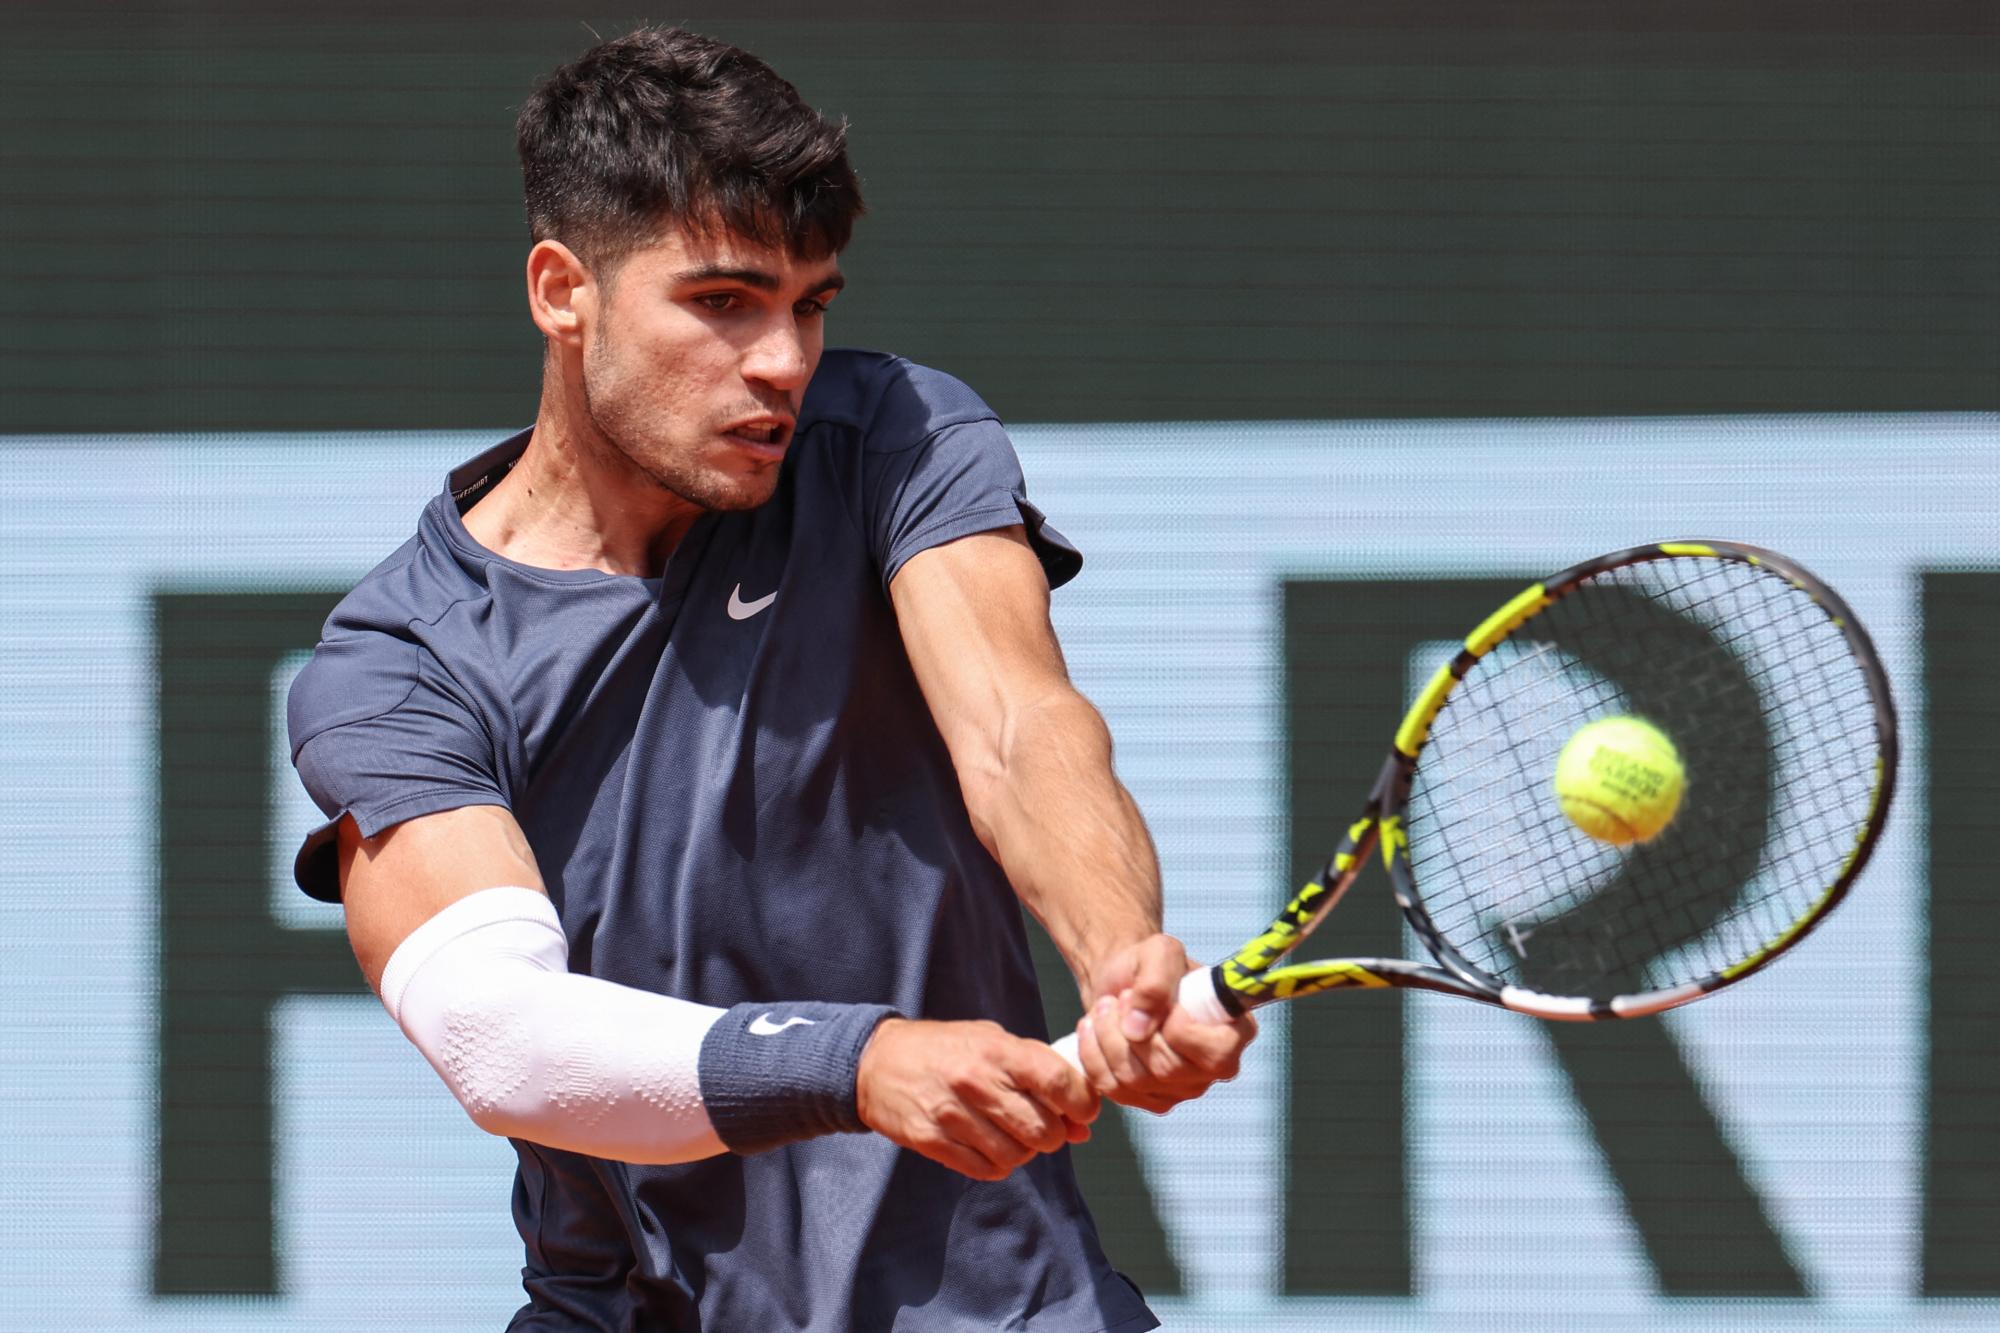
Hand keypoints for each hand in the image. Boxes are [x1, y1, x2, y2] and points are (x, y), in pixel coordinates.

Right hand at [855, 1018, 1098, 1180]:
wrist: (877, 1061)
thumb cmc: (946, 1048)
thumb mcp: (993, 1042)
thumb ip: (1039, 1074)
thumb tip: (1083, 1124)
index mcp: (997, 1050)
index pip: (1059, 1081)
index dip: (1082, 1103)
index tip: (1083, 1111)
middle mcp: (976, 1081)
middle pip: (1043, 1130)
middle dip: (1053, 1135)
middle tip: (1042, 1125)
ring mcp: (952, 1114)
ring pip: (1016, 1156)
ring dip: (1023, 1151)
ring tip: (1011, 1134)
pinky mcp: (932, 1141)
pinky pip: (985, 1169)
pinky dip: (996, 1164)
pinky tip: (988, 1145)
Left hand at [1072, 934, 1255, 1113]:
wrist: (1122, 983)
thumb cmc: (1150, 966)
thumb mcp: (1158, 952)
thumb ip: (1156, 980)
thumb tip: (1138, 1028)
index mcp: (1236, 1032)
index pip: (1214, 1054)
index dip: (1176, 1028)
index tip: (1157, 999)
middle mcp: (1216, 1068)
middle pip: (1166, 1069)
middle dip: (1130, 1027)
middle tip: (1121, 997)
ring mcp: (1183, 1089)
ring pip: (1134, 1080)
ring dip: (1108, 1036)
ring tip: (1106, 1007)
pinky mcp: (1149, 1100)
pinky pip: (1112, 1088)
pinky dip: (1092, 1054)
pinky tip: (1094, 1028)